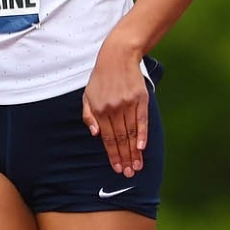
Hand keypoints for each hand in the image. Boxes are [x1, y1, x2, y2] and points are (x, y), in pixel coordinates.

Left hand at [82, 40, 149, 175]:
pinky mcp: (140, 99)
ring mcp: (128, 104)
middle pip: (120, 139)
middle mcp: (113, 109)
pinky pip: (142, 120)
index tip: (117, 168)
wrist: (118, 56)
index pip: (107, 138)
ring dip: (134, 151)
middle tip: (129, 173)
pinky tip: (143, 147)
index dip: (113, 155)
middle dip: (125, 158)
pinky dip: (142, 134)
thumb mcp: (87, 95)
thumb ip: (88, 116)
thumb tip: (95, 135)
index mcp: (99, 110)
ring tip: (138, 166)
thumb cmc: (101, 78)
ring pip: (131, 133)